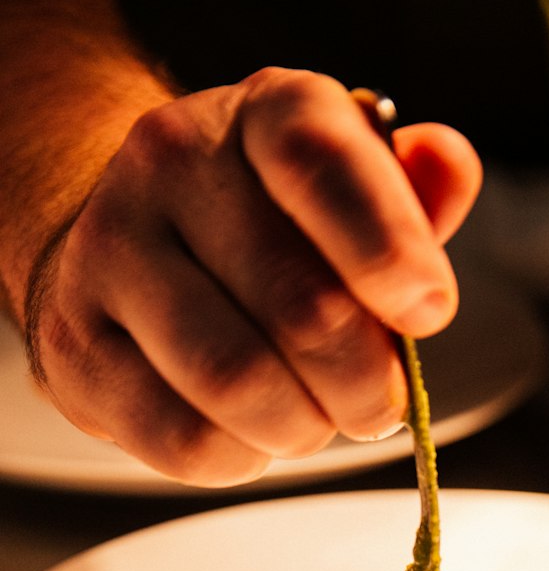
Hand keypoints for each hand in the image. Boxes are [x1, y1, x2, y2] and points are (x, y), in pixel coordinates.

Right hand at [25, 70, 481, 483]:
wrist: (128, 246)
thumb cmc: (267, 229)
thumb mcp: (350, 189)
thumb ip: (411, 191)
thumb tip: (449, 168)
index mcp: (262, 112)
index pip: (322, 160)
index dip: (391, 249)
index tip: (429, 311)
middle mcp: (171, 165)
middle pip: (301, 306)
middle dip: (365, 383)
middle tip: (378, 404)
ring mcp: (109, 255)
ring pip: (238, 382)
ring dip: (305, 427)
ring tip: (314, 418)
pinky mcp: (76, 350)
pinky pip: (186, 441)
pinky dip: (244, 458)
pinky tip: (252, 432)